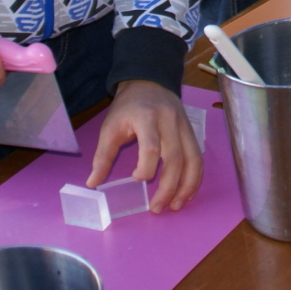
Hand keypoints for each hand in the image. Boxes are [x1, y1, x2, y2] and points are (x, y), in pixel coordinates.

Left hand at [85, 80, 202, 211]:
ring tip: (175, 206)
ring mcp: (184, 126)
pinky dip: (195, 178)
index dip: (144, 169)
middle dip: (167, 187)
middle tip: (157, 208)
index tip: (134, 180)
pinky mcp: (192, 132)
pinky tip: (186, 193)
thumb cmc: (127, 107)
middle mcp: (169, 121)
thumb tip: (93, 184)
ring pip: (193, 160)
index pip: (150, 147)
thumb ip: (102, 156)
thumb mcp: (110, 127)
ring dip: (186, 186)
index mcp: (146, 117)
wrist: (149, 82)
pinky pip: (198, 158)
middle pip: (174, 158)